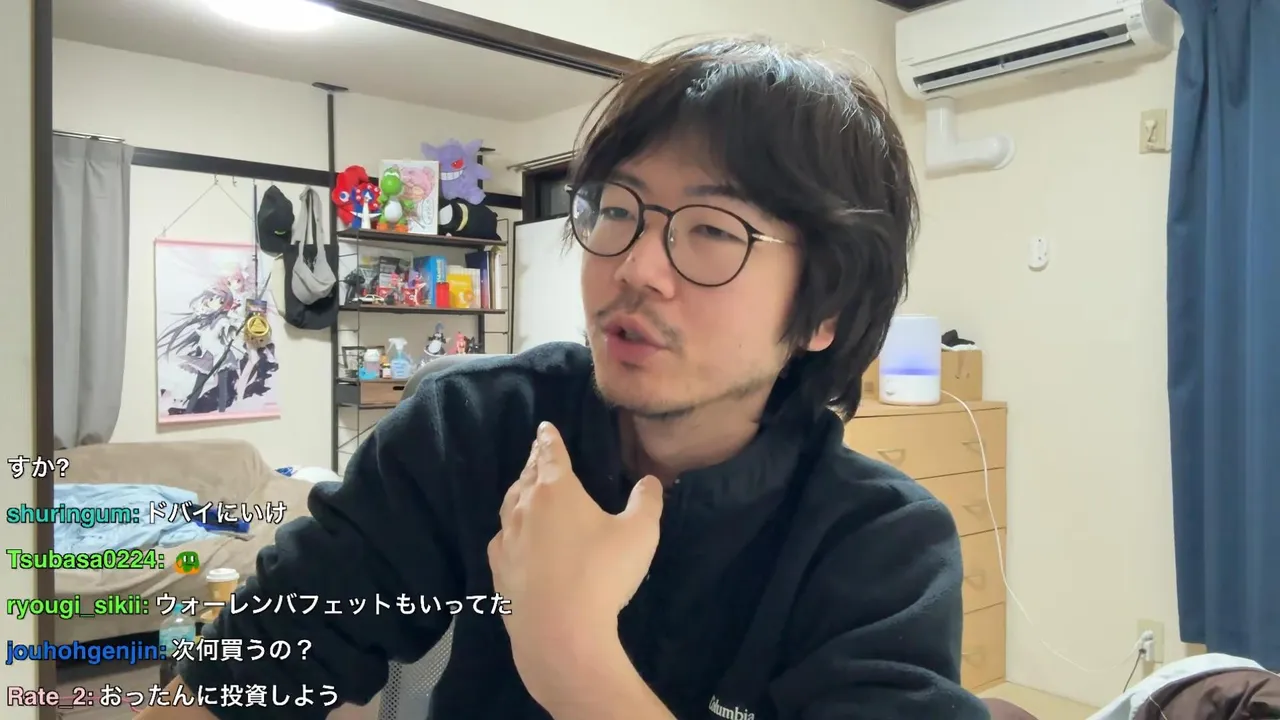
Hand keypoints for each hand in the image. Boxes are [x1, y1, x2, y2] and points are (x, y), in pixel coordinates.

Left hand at [488, 421, 663, 706]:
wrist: (558, 632)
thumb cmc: (602, 575)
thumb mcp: (639, 534)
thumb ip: (646, 503)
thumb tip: (651, 481)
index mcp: (556, 491)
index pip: (550, 455)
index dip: (549, 439)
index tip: (544, 428)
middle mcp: (525, 509)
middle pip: (527, 477)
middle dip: (533, 462)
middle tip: (537, 453)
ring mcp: (506, 540)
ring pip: (509, 506)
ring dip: (518, 492)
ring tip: (524, 487)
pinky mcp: (498, 570)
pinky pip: (501, 538)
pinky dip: (509, 528)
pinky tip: (513, 536)